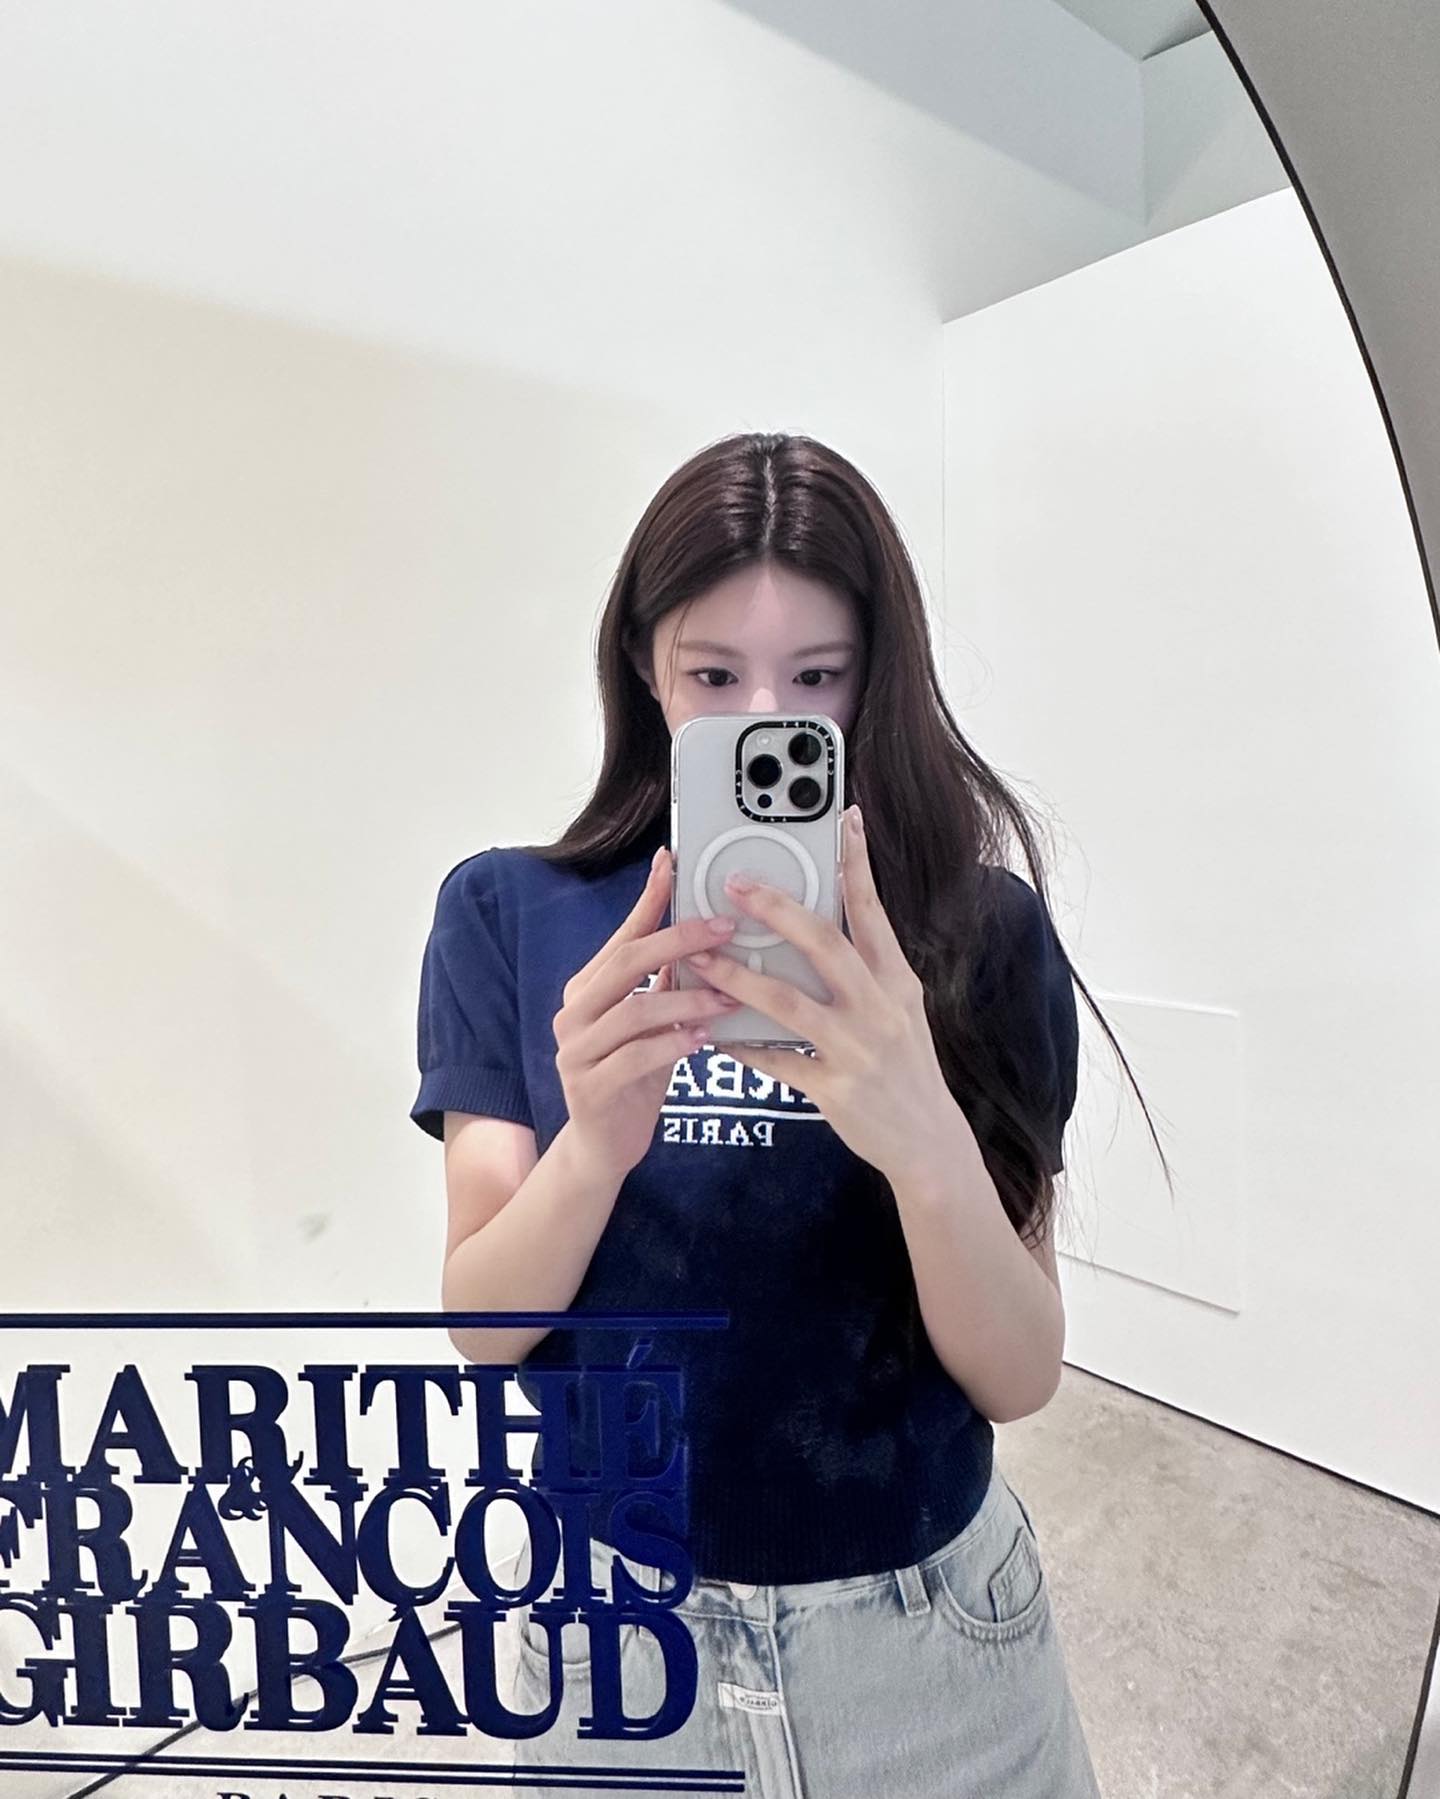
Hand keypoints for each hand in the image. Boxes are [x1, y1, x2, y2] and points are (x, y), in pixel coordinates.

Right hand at [553, 848, 743, 1183]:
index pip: (622, 935)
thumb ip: (665, 982)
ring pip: (634, 1010)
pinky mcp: (589, 1089)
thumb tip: (705, 934)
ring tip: (728, 996)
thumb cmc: (635, 1075)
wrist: (604, 1145)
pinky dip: (672, 1045)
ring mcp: (576, 1050)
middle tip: (725, 930)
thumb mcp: (652, 1022)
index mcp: (588, 987)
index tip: (673, 862)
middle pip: (626, 962)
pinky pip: (634, 1058)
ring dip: (687, 999)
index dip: (648, 898)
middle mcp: (574, 1012)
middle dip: (678, 940)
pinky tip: (703, 1041)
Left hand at [684, 805, 959, 1183]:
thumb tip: (826, 922)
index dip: (857, 863)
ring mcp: (857, 1051)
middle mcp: (880, 1009)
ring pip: (788, 1003)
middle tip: (736, 884)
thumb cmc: (908, 1068)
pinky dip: (742, 1044)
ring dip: (738, 976)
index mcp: (898, 982)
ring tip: (700, 957)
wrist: (931, 1144)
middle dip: (777, 910)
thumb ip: (868, 969)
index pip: (873, 911)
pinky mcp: (834, 1091)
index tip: (843, 818)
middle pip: (825, 945)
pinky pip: (777, 1061)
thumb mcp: (902, 1010)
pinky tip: (712, 1030)